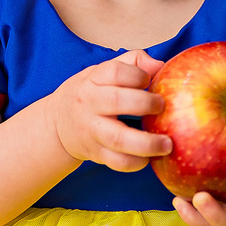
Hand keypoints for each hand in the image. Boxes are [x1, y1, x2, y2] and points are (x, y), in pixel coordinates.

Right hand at [50, 49, 171, 171]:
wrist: (57, 124)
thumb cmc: (89, 94)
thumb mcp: (101, 72)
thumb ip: (132, 63)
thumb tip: (160, 66)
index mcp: (92, 80)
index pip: (114, 71)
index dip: (136, 74)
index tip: (149, 80)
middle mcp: (89, 104)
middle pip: (117, 101)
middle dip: (146, 104)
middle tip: (162, 106)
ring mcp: (91, 131)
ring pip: (118, 138)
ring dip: (147, 143)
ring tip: (167, 143)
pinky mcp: (96, 153)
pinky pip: (117, 162)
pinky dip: (135, 162)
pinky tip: (149, 158)